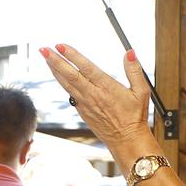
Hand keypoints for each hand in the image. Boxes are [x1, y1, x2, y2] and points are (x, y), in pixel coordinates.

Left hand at [41, 44, 156, 159]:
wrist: (126, 140)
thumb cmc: (134, 117)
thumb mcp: (141, 92)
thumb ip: (134, 70)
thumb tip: (129, 53)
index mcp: (106, 88)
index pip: (86, 68)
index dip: (72, 56)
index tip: (60, 46)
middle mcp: (93, 95)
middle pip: (70, 75)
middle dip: (55, 61)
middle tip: (43, 49)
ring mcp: (85, 104)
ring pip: (66, 84)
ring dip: (54, 69)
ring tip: (45, 56)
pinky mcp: (82, 110)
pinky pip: (69, 92)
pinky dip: (61, 81)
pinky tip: (57, 73)